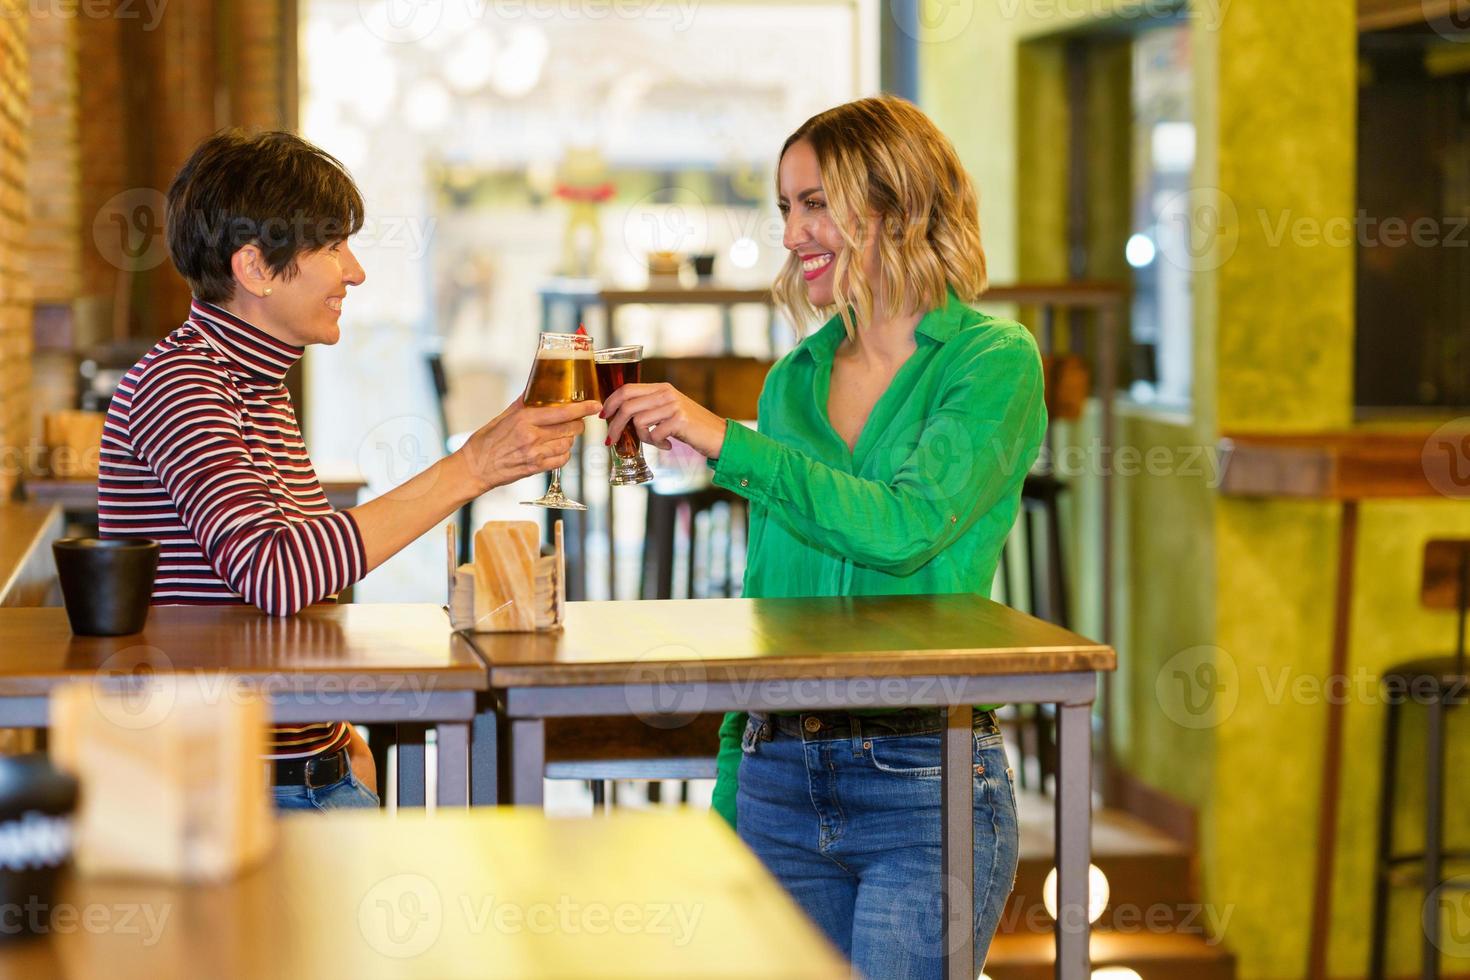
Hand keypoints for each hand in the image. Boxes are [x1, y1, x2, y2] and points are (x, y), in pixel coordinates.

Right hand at [459, 397, 600, 493]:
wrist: (475, 467)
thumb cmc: (486, 441)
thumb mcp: (503, 416)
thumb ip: (523, 404)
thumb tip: (535, 388)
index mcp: (524, 419)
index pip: (563, 412)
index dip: (583, 409)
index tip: (595, 405)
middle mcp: (532, 436)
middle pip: (570, 428)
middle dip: (577, 424)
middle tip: (574, 421)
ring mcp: (535, 454)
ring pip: (568, 444)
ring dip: (569, 439)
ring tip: (560, 435)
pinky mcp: (536, 468)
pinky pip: (562, 460)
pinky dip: (563, 454)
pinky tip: (554, 449)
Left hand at [600, 383, 726, 458]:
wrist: (718, 435)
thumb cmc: (691, 427)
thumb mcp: (669, 411)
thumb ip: (649, 408)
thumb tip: (619, 418)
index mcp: (661, 388)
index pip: (627, 389)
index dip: (611, 402)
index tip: (604, 416)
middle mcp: (666, 393)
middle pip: (628, 406)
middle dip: (615, 426)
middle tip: (611, 441)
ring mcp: (674, 405)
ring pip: (639, 422)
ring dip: (643, 438)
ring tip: (656, 442)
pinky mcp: (680, 420)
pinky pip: (654, 434)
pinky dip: (657, 444)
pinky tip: (668, 445)